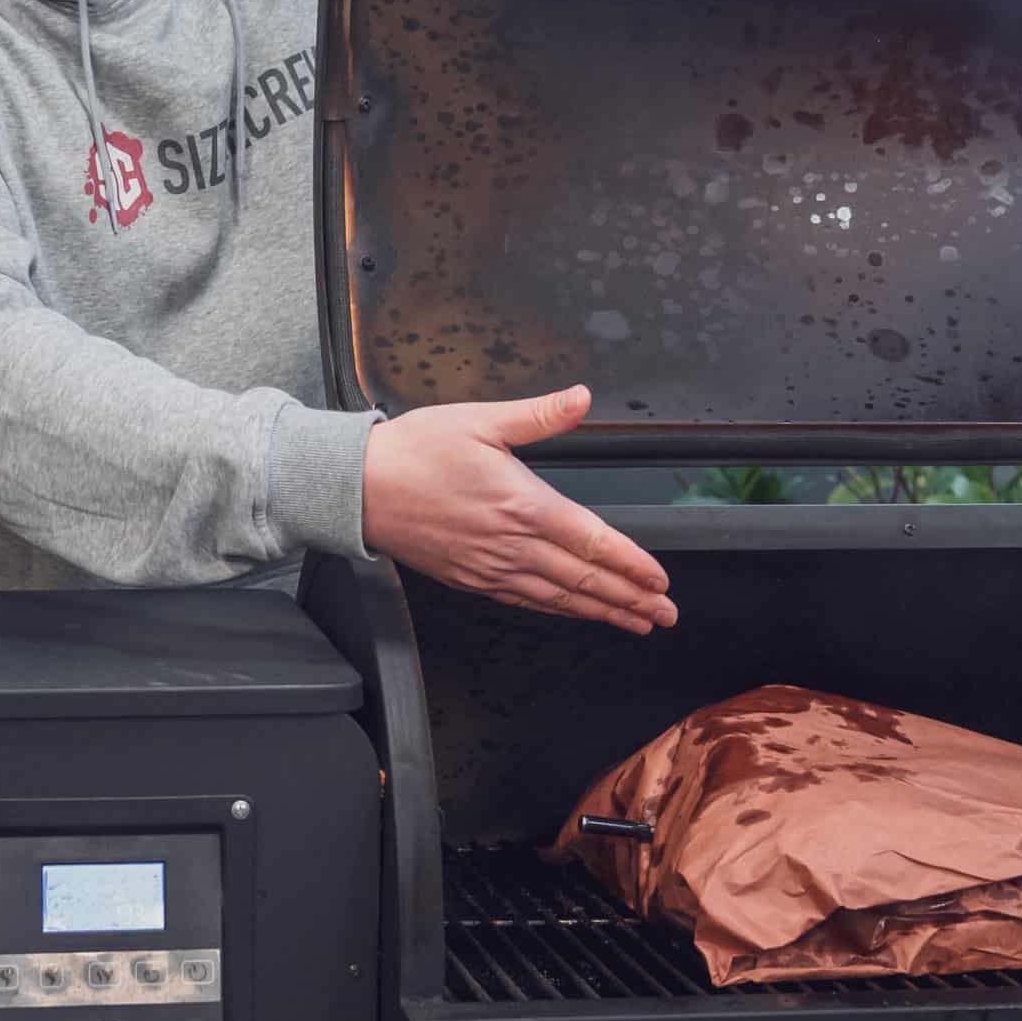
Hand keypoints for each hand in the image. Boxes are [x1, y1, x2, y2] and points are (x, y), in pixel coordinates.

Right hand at [360, 384, 677, 634]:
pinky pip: (526, 602)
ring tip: (636, 622)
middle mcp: (511, 543)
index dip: (631, 564)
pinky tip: (576, 613)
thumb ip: (539, 416)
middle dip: (630, 599)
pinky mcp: (471, 579)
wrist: (357, 488)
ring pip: (559, 598)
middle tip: (664, 614)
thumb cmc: (414, 451)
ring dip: (602, 612)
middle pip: (583, 579)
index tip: (659, 580)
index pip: (592, 541)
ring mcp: (491, 567)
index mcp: (521, 503)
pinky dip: (559, 611)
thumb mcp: (480, 420)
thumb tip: (580, 397)